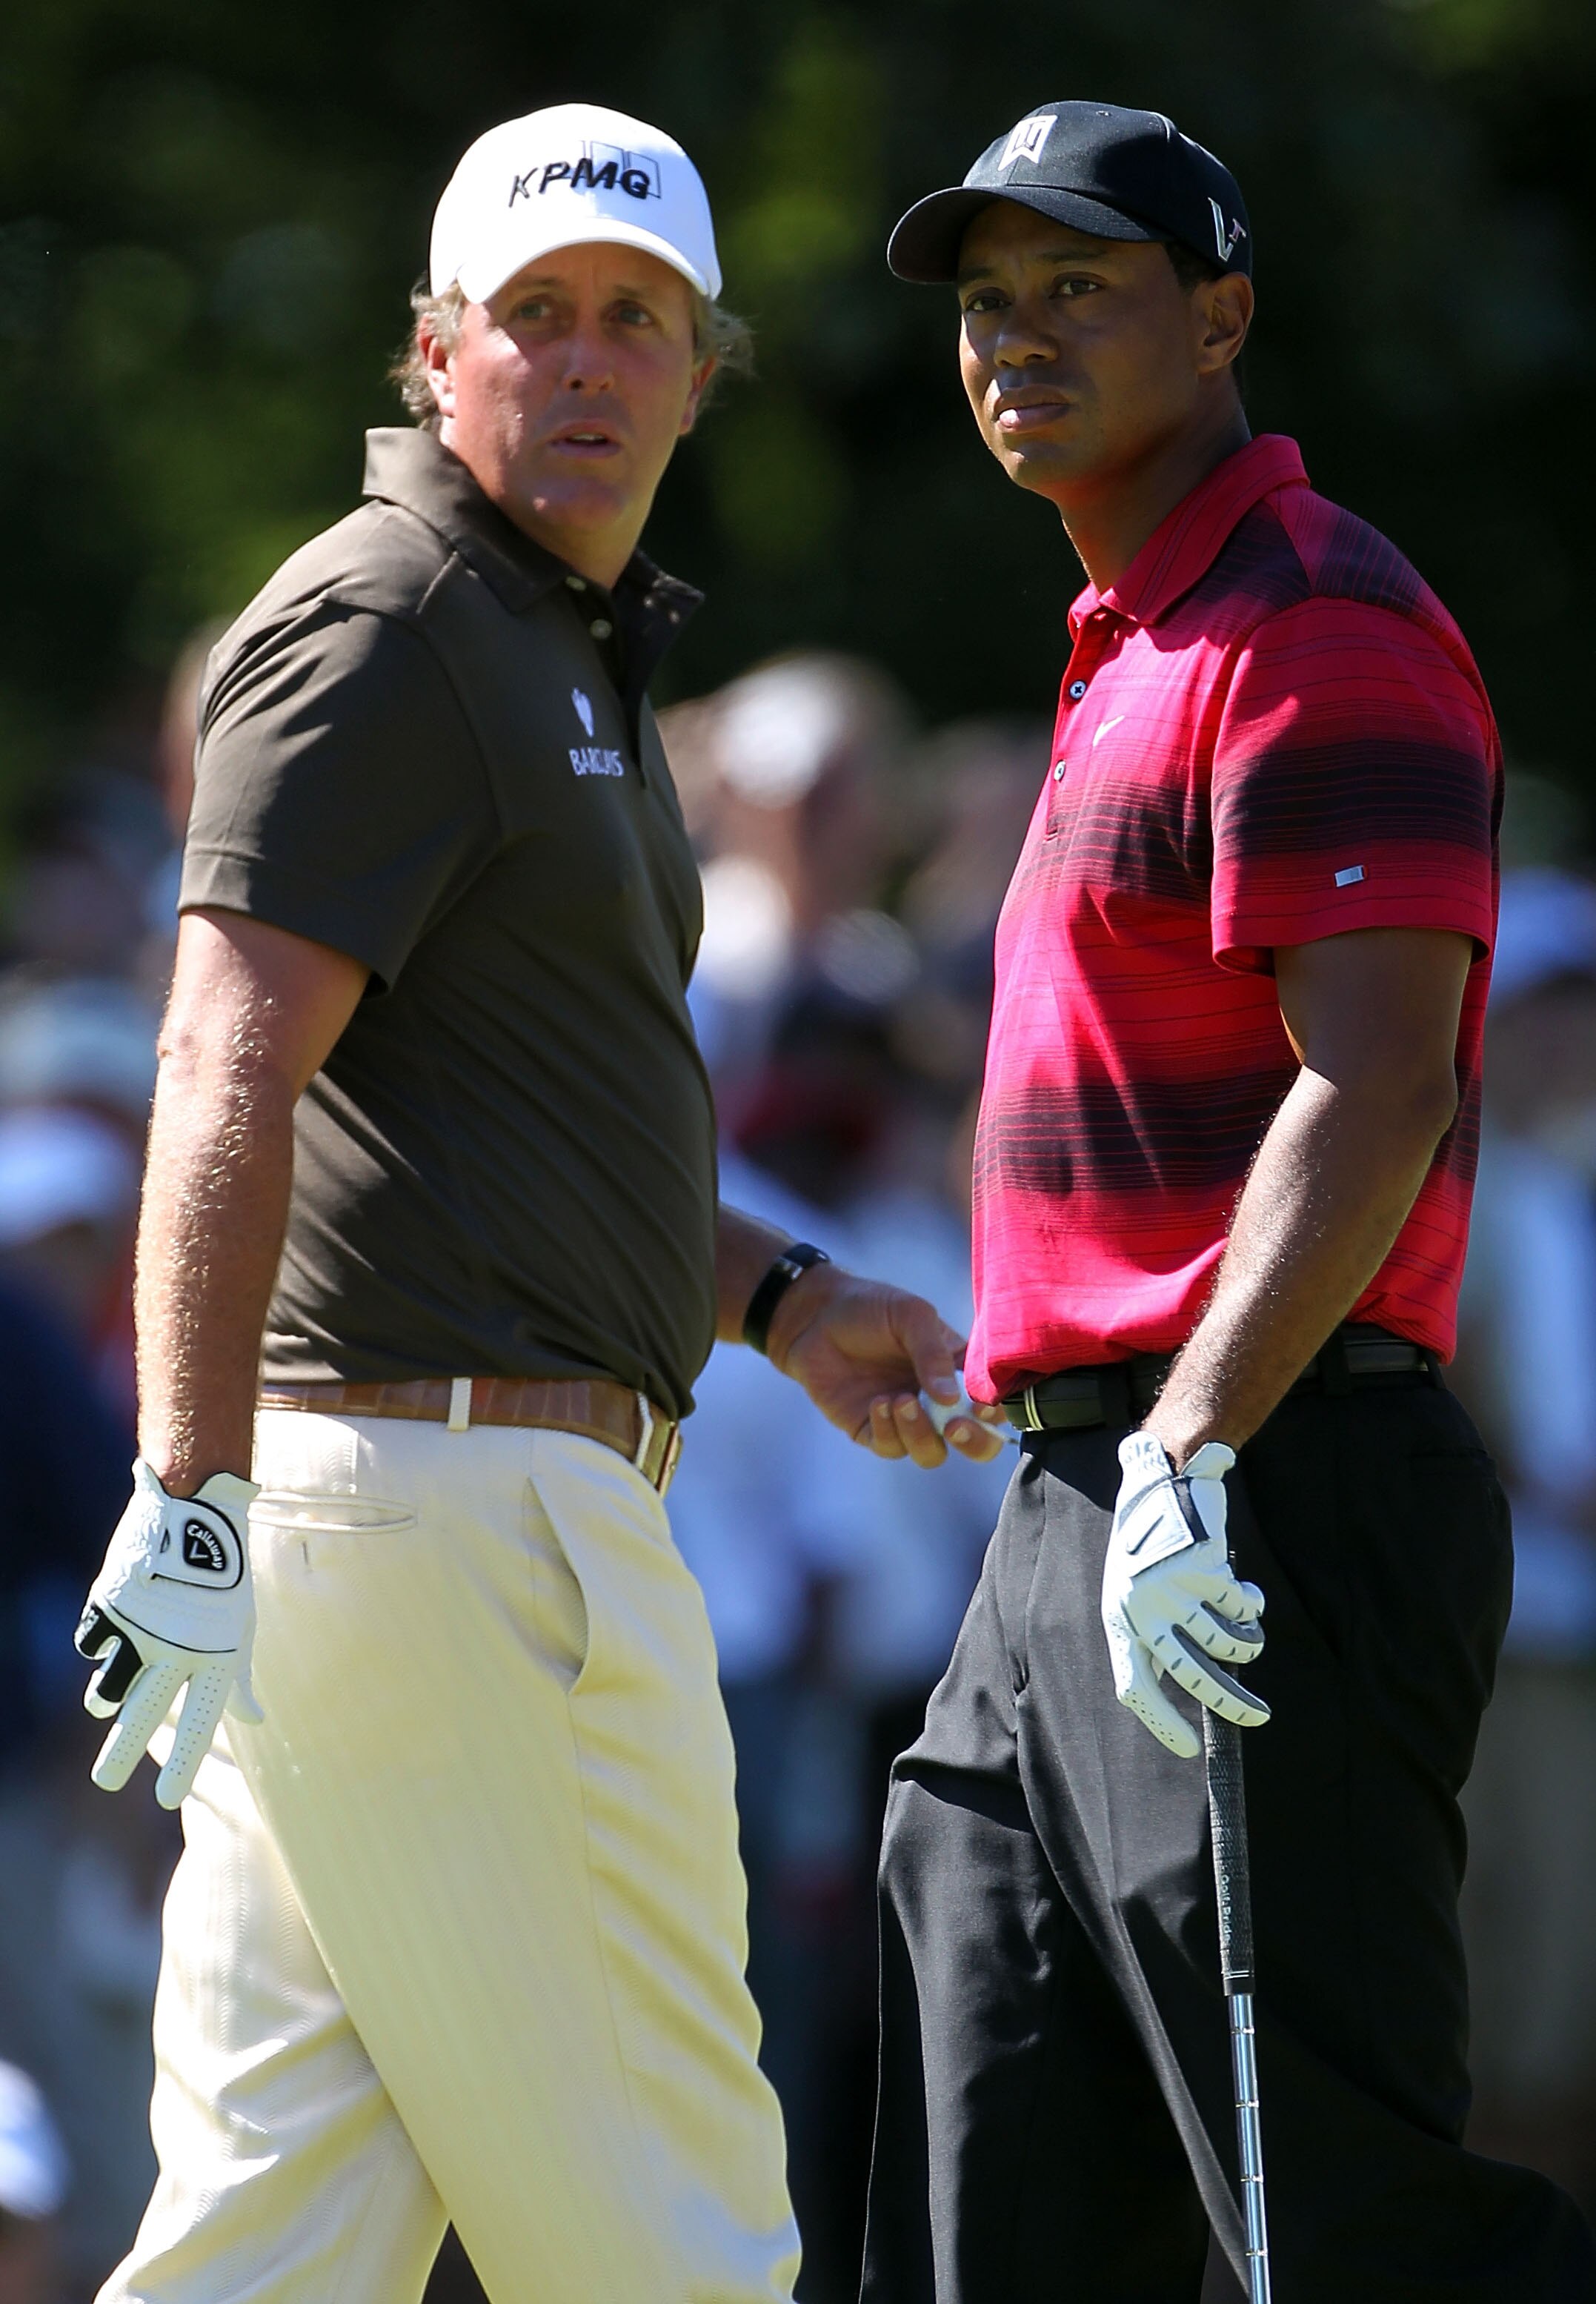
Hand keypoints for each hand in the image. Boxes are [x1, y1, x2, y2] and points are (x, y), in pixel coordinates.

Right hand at [75, 1460, 262, 1809]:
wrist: (195, 1508)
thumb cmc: (226, 1575)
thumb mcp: (240, 1626)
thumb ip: (239, 1678)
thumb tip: (255, 1720)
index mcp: (215, 1654)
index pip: (199, 1722)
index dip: (182, 1762)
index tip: (166, 1800)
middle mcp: (176, 1647)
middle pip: (142, 1715)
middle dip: (121, 1755)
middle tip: (105, 1783)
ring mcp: (139, 1627)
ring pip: (108, 1686)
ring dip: (106, 1698)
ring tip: (106, 1703)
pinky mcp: (110, 1605)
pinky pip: (92, 1646)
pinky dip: (99, 1647)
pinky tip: (110, 1637)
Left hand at [768, 1266, 1008, 1467]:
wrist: (815, 1317)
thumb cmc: (870, 1308)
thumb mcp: (910, 1316)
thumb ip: (933, 1352)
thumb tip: (952, 1399)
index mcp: (958, 1370)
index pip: (993, 1402)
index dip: (996, 1413)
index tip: (981, 1407)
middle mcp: (939, 1401)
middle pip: (976, 1443)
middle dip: (974, 1443)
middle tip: (953, 1426)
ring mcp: (907, 1420)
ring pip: (932, 1453)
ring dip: (921, 1434)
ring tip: (900, 1400)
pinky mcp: (873, 1430)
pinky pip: (891, 1448)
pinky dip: (888, 1431)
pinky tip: (877, 1403)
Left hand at [1101, 1432, 1267, 1758]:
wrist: (1159, 1480)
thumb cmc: (1148, 1544)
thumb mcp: (1133, 1591)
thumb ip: (1152, 1633)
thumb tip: (1192, 1685)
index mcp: (1119, 1619)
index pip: (1133, 1686)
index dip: (1160, 1722)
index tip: (1186, 1748)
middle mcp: (1143, 1609)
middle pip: (1191, 1674)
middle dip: (1229, 1701)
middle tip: (1259, 1717)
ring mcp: (1174, 1591)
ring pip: (1227, 1642)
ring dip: (1247, 1642)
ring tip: (1249, 1631)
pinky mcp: (1204, 1571)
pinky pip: (1243, 1609)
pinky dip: (1251, 1606)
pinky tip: (1244, 1589)